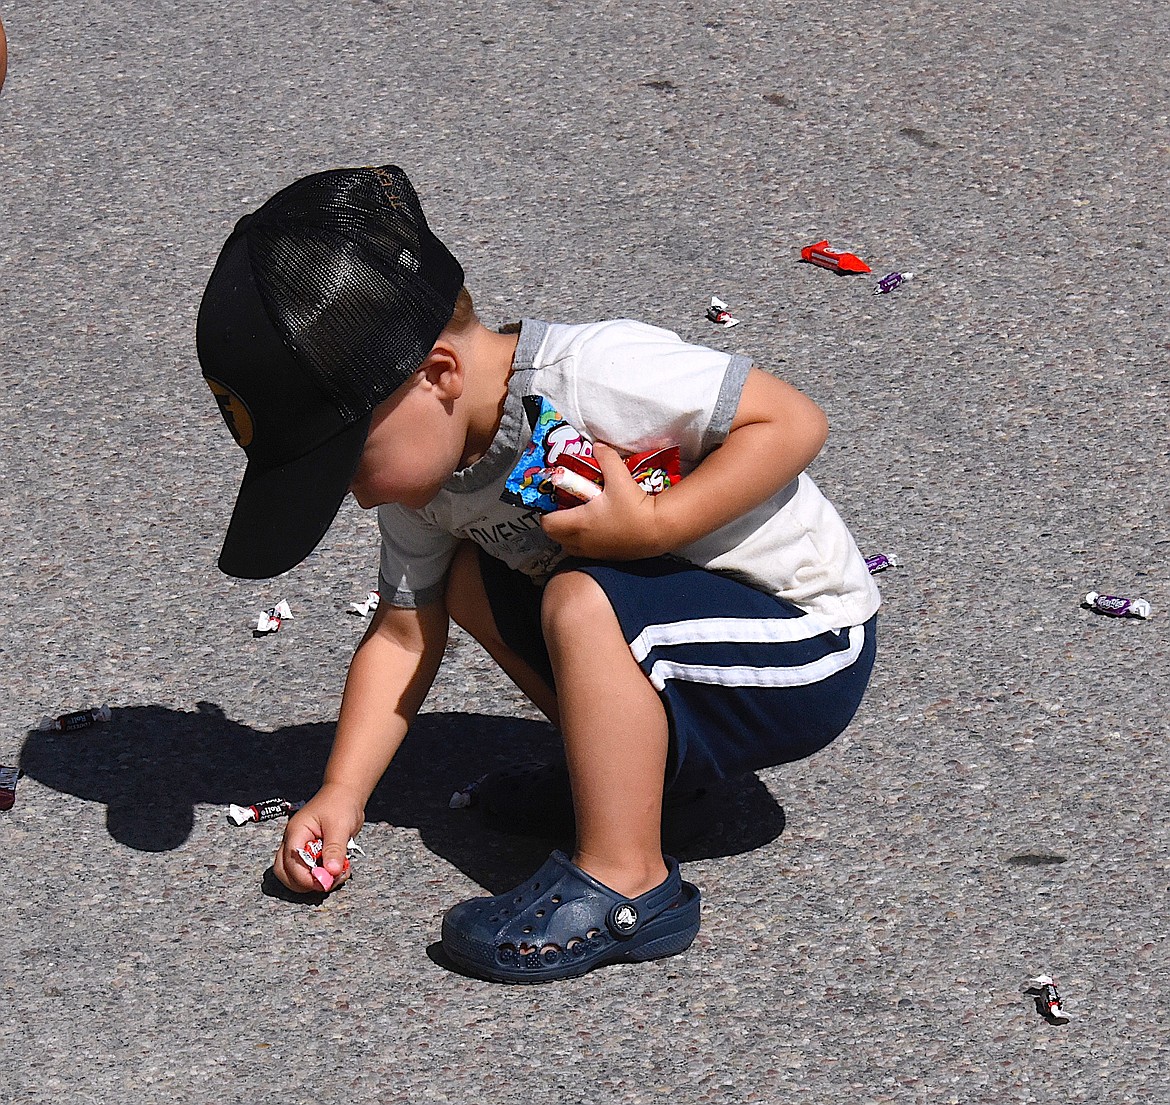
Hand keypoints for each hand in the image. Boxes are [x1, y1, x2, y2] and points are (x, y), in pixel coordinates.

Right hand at [273, 783, 365, 892]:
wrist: (345, 793)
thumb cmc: (340, 803)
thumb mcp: (340, 826)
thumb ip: (335, 849)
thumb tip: (332, 872)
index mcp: (296, 833)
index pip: (291, 862)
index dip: (306, 877)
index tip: (325, 882)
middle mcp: (293, 842)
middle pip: (285, 872)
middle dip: (305, 883)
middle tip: (328, 883)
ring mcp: (300, 847)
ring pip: (294, 874)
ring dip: (314, 881)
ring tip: (336, 876)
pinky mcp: (310, 852)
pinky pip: (308, 870)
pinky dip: (321, 875)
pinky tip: (337, 871)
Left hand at [540, 442, 665, 559]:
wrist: (660, 531)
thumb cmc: (635, 508)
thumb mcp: (619, 478)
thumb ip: (606, 458)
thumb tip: (598, 446)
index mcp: (579, 523)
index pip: (547, 523)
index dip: (545, 512)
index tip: (552, 500)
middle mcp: (582, 541)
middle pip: (555, 535)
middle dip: (556, 521)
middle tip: (565, 506)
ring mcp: (594, 552)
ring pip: (570, 544)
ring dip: (569, 532)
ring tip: (580, 516)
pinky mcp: (607, 557)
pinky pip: (586, 550)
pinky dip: (585, 540)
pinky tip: (598, 526)